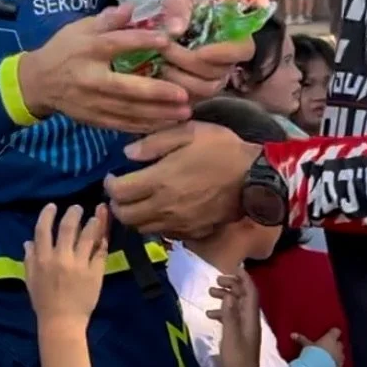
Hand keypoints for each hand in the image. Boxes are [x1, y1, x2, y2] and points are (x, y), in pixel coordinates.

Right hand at [17, 6, 191, 132]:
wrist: (38, 82)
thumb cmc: (64, 50)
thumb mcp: (80, 29)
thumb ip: (107, 20)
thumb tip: (131, 8)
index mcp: (88, 51)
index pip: (117, 45)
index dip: (142, 42)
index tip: (167, 41)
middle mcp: (91, 79)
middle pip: (126, 88)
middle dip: (156, 93)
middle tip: (184, 94)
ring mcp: (92, 103)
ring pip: (128, 112)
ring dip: (158, 115)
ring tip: (185, 113)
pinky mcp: (94, 119)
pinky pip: (123, 125)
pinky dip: (145, 127)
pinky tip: (166, 125)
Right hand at [25, 203, 107, 330]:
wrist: (62, 322)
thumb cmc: (44, 302)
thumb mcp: (30, 280)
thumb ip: (30, 259)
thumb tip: (28, 242)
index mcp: (42, 259)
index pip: (43, 229)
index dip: (47, 214)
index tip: (53, 206)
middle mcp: (61, 258)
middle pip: (68, 227)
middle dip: (73, 213)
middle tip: (78, 208)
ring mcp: (80, 264)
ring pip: (88, 236)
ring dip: (93, 223)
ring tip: (96, 216)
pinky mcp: (95, 272)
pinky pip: (100, 252)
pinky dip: (102, 242)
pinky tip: (103, 236)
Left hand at [105, 122, 258, 235]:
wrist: (257, 178)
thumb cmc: (222, 149)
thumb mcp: (188, 132)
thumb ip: (153, 142)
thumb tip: (126, 154)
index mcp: (160, 180)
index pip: (118, 192)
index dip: (109, 185)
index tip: (113, 176)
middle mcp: (164, 207)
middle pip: (125, 216)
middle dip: (116, 204)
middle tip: (122, 191)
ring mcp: (178, 224)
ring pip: (141, 228)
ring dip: (133, 216)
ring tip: (138, 201)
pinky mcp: (192, 233)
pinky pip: (162, 234)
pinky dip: (154, 224)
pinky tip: (161, 210)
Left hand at [157, 0, 253, 102]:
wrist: (165, 23)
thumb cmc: (179, 9)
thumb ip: (179, 10)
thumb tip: (175, 30)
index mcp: (233, 37)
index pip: (243, 50)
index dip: (224, 54)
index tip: (200, 51)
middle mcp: (227, 63)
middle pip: (217, 73)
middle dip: (188, 61)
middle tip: (165, 49)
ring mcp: (212, 80)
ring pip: (204, 89)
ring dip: (179, 77)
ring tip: (160, 62)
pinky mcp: (195, 93)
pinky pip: (189, 100)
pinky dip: (173, 90)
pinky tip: (157, 76)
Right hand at [207, 268, 262, 366]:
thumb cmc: (237, 361)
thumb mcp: (231, 336)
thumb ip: (229, 314)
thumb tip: (228, 293)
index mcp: (250, 318)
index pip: (250, 291)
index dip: (243, 278)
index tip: (231, 268)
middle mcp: (250, 320)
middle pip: (244, 296)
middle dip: (232, 284)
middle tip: (216, 281)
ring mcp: (245, 329)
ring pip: (237, 305)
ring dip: (226, 296)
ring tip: (210, 294)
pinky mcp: (239, 336)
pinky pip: (232, 316)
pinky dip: (223, 311)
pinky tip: (211, 314)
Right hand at [291, 327, 344, 366]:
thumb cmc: (313, 353)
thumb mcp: (306, 345)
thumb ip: (301, 339)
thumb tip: (292, 334)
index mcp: (331, 338)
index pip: (336, 331)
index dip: (333, 332)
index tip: (330, 333)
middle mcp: (338, 347)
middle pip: (340, 343)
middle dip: (336, 344)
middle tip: (328, 345)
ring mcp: (340, 358)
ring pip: (341, 354)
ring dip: (337, 355)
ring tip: (329, 357)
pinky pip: (339, 364)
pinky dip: (336, 364)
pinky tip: (330, 366)